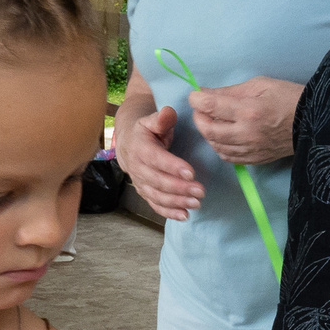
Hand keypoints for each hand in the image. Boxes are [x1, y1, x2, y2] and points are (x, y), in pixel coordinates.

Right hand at [117, 103, 204, 220]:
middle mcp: (137, 167)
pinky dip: (169, 212)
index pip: (156, 159)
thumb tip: (169, 113)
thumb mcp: (152, 120)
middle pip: (158, 181)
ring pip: (157, 196)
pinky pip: (155, 205)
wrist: (129, 144)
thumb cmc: (147, 131)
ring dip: (177, 202)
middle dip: (179, 188)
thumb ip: (162, 118)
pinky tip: (185, 216)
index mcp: (139, 147)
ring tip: (197, 203)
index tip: (191, 172)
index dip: (172, 166)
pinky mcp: (145, 193)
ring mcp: (140, 182)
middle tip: (200, 191)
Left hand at [187, 74, 300, 165]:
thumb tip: (205, 93)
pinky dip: (219, 146)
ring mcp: (250, 149)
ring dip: (208, 133)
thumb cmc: (289, 98)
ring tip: (212, 121)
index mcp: (249, 110)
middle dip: (199, 118)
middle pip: (209, 129)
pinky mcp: (255, 159)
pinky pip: (228, 157)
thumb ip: (230, 91)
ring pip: (216, 145)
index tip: (195, 95)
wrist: (313, 122)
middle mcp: (247, 133)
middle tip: (201, 109)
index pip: (211, 106)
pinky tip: (222, 136)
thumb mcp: (260, 85)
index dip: (197, 99)